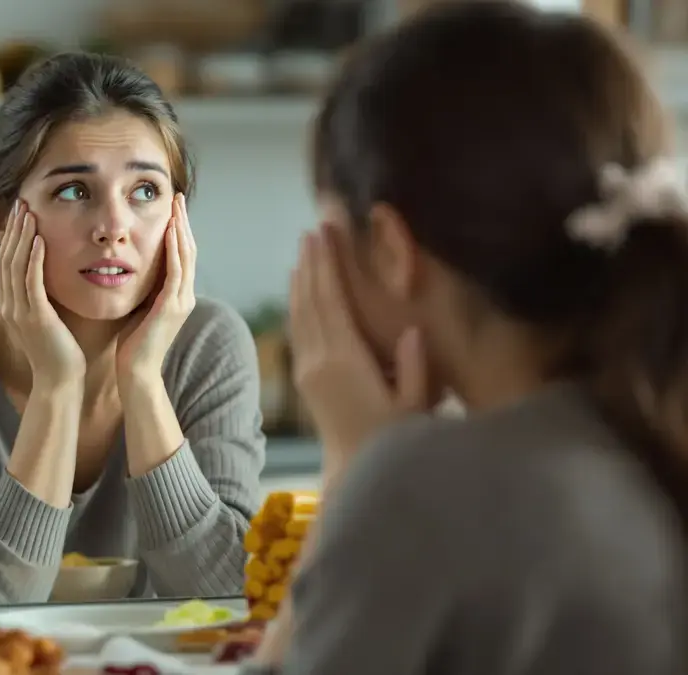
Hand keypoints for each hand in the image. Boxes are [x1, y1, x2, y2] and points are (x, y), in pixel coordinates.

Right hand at [0, 201, 84, 389]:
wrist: (60, 382)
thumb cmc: (59, 353)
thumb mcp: (44, 320)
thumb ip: (40, 299)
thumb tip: (46, 278)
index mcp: (9, 306)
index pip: (6, 263)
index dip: (11, 237)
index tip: (19, 214)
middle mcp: (9, 306)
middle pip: (6, 259)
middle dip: (13, 230)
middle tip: (20, 203)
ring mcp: (19, 312)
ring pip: (15, 266)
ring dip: (22, 237)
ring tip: (29, 213)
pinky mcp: (35, 317)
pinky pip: (31, 282)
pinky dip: (34, 259)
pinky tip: (41, 240)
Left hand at [117, 193, 196, 382]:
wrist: (136, 373)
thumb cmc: (132, 345)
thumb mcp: (140, 309)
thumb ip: (143, 290)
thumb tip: (133, 270)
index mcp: (178, 296)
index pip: (182, 256)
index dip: (180, 231)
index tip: (173, 209)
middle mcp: (185, 296)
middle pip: (189, 250)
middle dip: (184, 222)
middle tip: (178, 197)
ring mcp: (181, 301)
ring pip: (186, 257)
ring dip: (182, 229)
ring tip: (176, 206)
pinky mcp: (171, 307)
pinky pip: (176, 271)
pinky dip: (174, 249)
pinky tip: (170, 231)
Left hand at [288, 224, 427, 469]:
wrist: (355, 471)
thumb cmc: (395, 439)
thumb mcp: (416, 405)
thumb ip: (414, 368)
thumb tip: (413, 330)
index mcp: (345, 360)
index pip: (332, 302)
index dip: (327, 266)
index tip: (324, 235)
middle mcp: (318, 360)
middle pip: (310, 301)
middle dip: (311, 264)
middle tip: (312, 230)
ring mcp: (307, 369)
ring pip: (299, 314)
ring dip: (301, 279)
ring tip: (304, 250)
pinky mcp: (304, 378)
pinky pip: (298, 330)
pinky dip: (298, 303)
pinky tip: (300, 289)